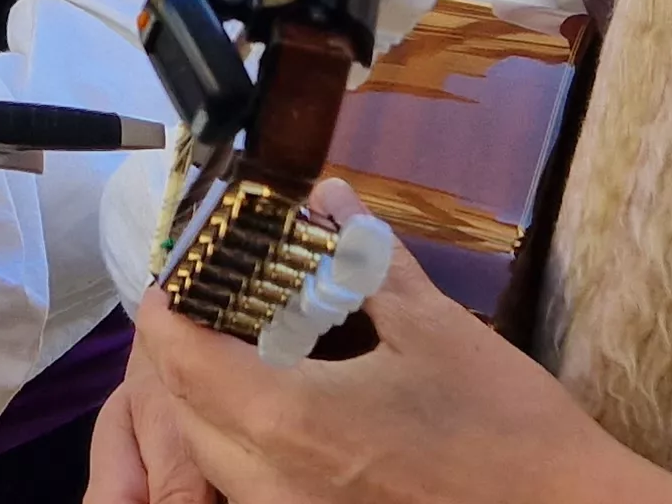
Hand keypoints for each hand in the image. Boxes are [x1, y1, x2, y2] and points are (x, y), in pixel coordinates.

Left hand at [117, 181, 671, 503]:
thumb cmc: (505, 427)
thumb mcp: (433, 328)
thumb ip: (364, 259)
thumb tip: (329, 196)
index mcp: (285, 422)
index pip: (180, 361)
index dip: (166, 311)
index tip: (176, 274)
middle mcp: (270, 482)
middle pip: (184, 413)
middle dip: (183, 355)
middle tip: (211, 303)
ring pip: (215, 456)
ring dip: (213, 401)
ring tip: (244, 349)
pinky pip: (254, 484)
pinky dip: (250, 442)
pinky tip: (288, 408)